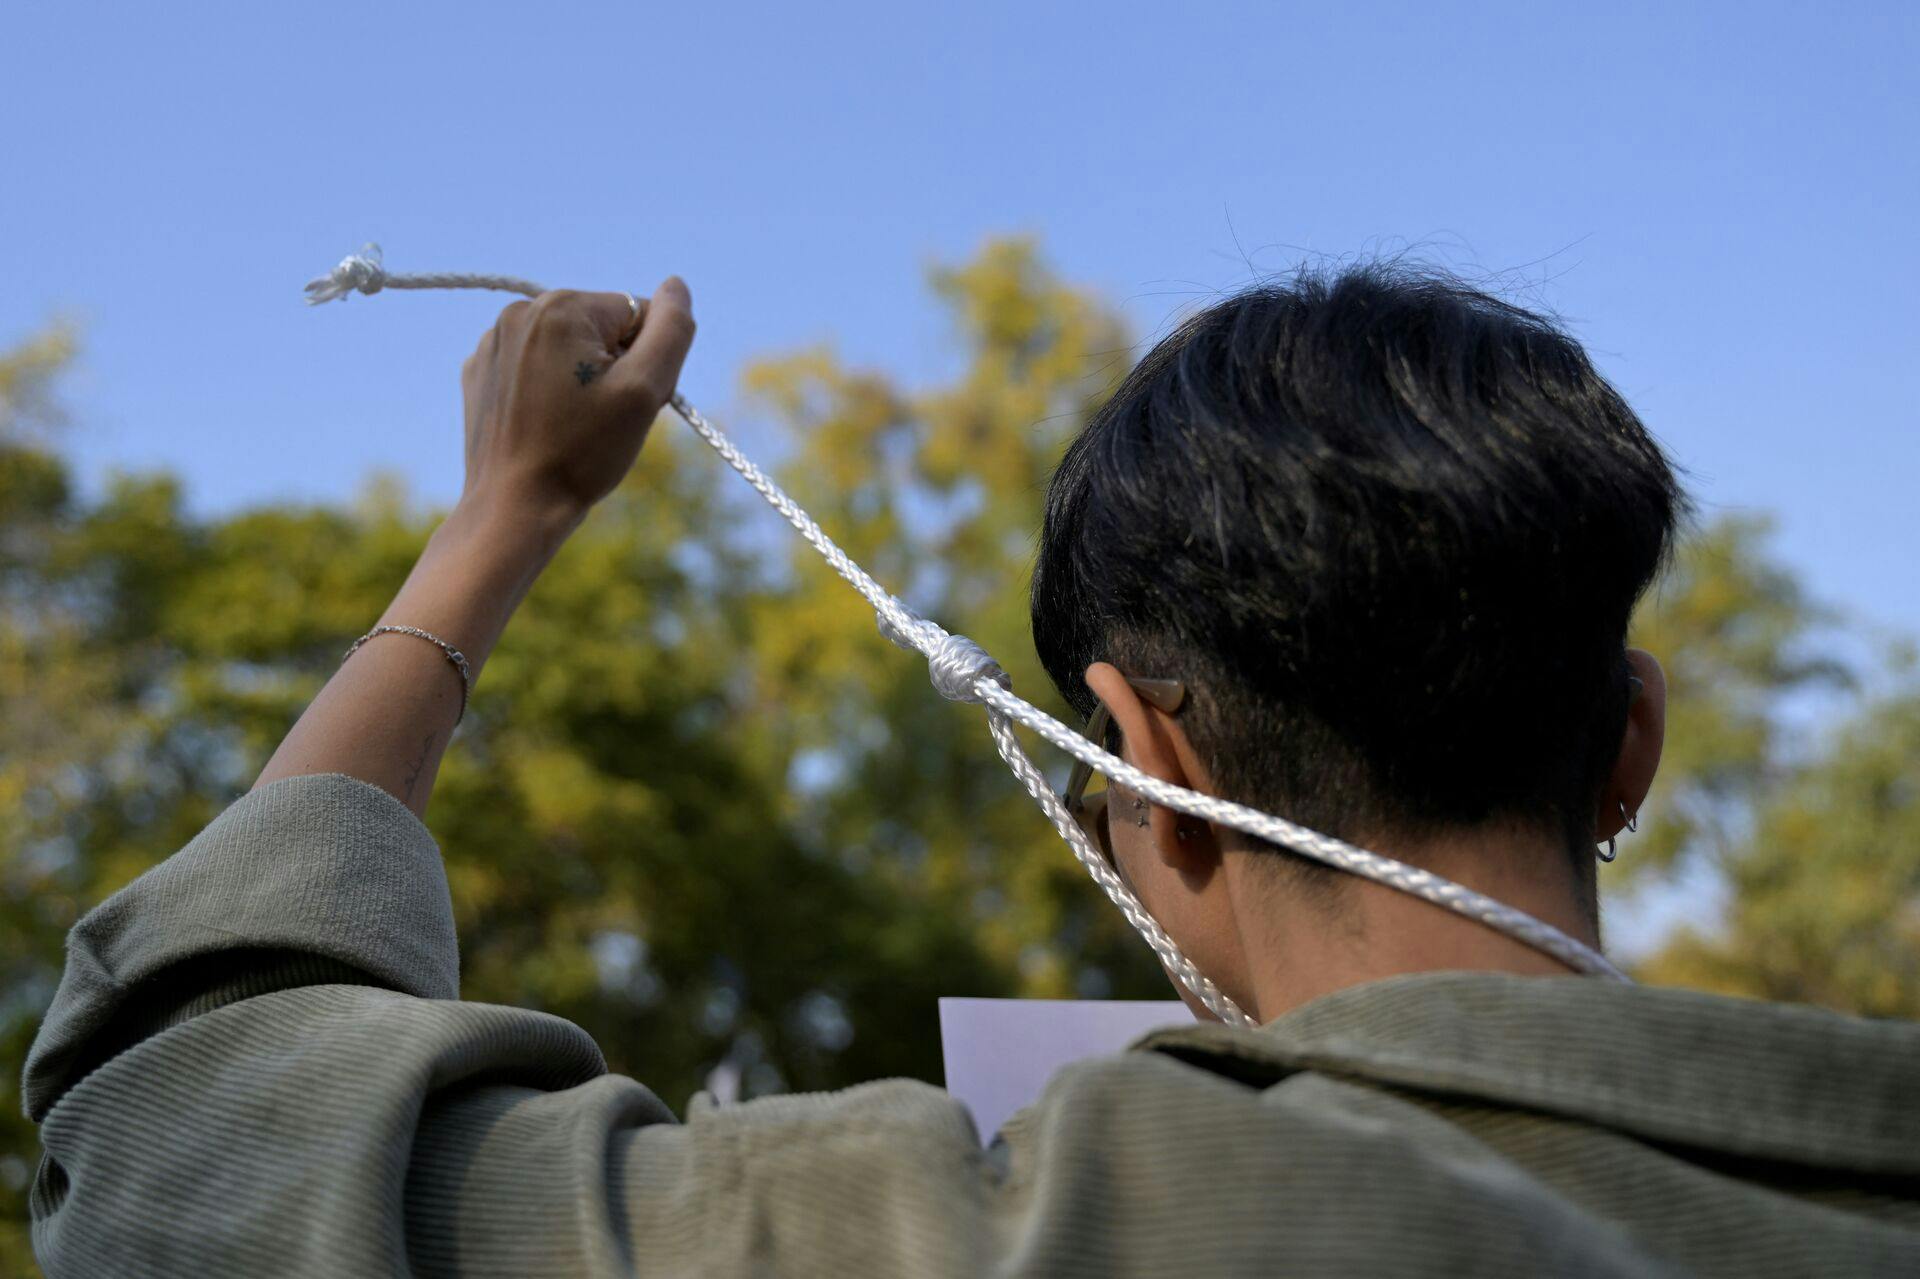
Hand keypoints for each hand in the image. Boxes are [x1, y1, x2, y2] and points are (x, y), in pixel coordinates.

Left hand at [457, 278, 695, 525]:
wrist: (514, 507)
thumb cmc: (583, 452)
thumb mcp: (645, 391)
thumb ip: (671, 330)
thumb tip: (676, 286)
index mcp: (561, 307)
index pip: (637, 315)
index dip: (647, 362)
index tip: (627, 404)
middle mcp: (519, 312)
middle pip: (601, 329)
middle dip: (614, 369)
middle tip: (603, 420)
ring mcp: (493, 343)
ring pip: (568, 349)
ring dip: (583, 380)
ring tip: (573, 427)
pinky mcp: (480, 373)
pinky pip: (535, 368)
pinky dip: (549, 391)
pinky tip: (545, 427)